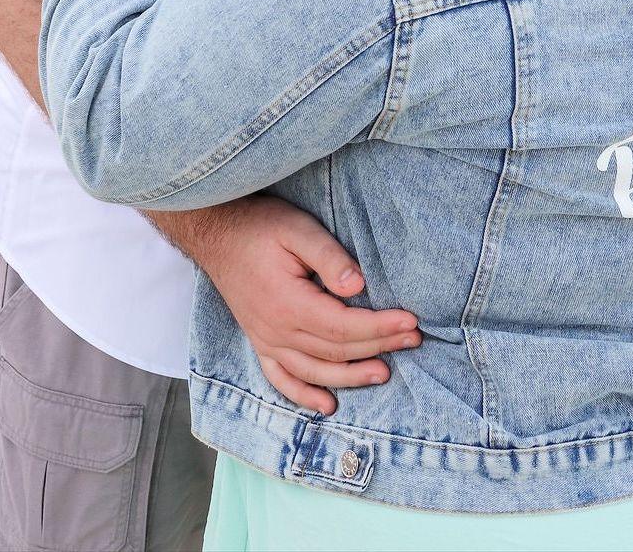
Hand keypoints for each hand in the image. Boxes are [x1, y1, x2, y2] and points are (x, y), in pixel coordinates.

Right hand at [173, 195, 421, 415]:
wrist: (218, 233)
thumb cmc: (260, 227)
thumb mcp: (297, 230)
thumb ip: (328, 257)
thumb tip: (358, 286)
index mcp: (288, 304)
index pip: (343, 326)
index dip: (380, 326)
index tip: (411, 321)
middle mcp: (276, 331)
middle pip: (336, 349)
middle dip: (378, 346)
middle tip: (414, 339)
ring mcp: (266, 341)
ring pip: (314, 370)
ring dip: (351, 376)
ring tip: (385, 373)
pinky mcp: (260, 342)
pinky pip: (282, 379)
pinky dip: (304, 396)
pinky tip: (327, 405)